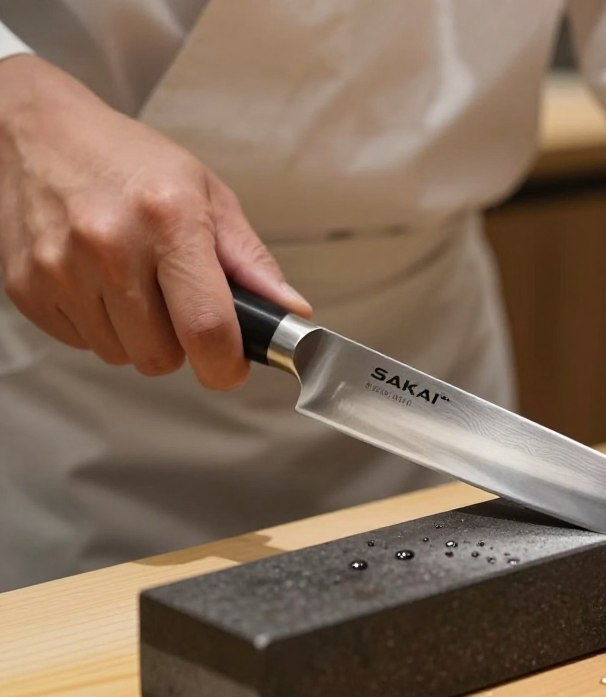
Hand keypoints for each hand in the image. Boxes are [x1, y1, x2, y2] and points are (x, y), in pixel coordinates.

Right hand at [0, 55, 310, 389]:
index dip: (226, 365)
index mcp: (169, 220)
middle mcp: (110, 246)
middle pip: (161, 356)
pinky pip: (82, 344)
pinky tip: (98, 282)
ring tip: (133, 283)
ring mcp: (61, 269)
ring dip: (137, 336)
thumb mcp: (208, 195)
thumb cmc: (130, 162)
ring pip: (121, 356)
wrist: (39, 133)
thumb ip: (251, 261)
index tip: (231, 367)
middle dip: (180, 344)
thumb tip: (291, 311)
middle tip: (176, 303)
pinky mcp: (26, 287)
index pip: (206, 328)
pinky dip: (98, 325)